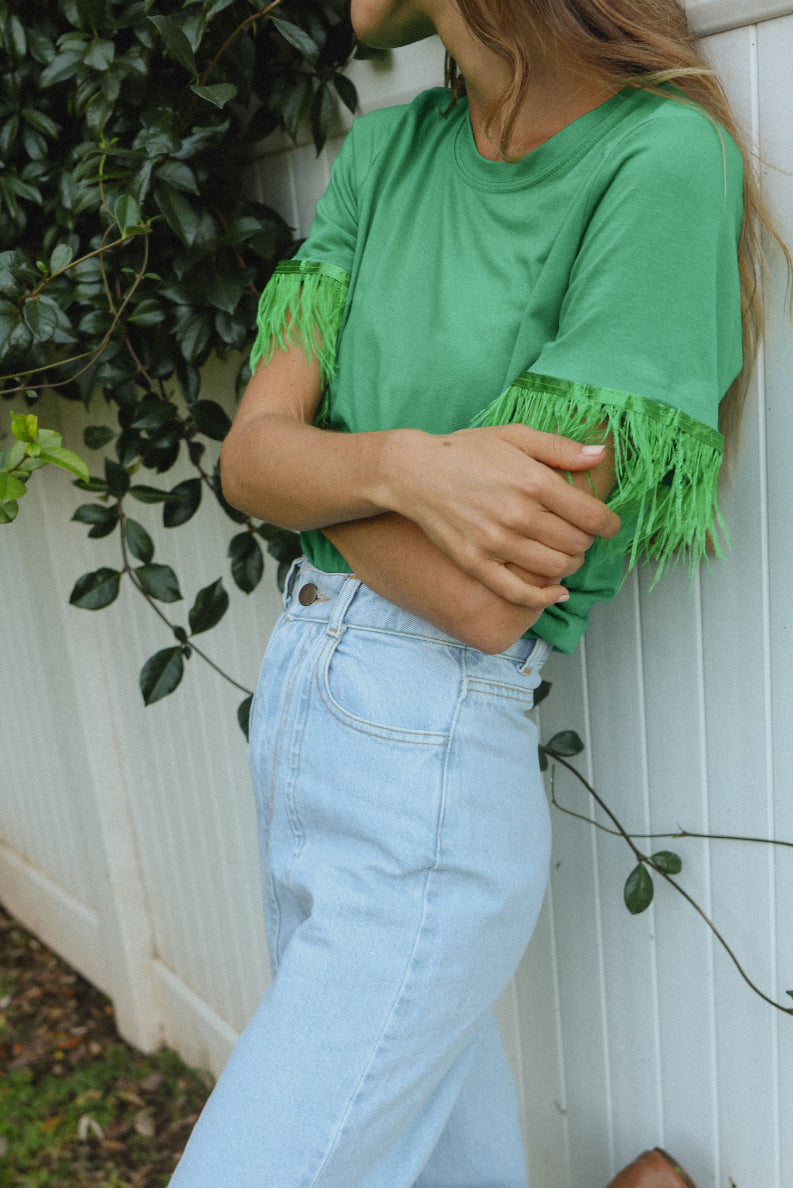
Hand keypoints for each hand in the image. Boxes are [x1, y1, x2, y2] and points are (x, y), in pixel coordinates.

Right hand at [384, 423, 620, 604]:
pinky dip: (545, 597)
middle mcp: (518, 515)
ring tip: (563, 553)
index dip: (609, 524)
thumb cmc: (466, 451)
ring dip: (570, 564)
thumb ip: (560, 448)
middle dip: (586, 541)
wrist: (414, 472)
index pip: (593, 517)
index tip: (607, 525)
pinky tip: (556, 592)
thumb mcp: (515, 436)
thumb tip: (600, 456)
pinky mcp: (477, 563)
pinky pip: (520, 592)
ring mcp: (497, 543)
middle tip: (577, 534)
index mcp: (534, 481)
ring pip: (556, 568)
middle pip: (577, 544)